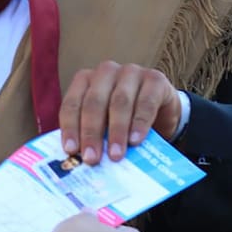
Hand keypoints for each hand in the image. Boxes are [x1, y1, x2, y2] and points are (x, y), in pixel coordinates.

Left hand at [59, 61, 182, 163]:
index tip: (71, 150)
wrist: (161, 113)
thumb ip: (91, 135)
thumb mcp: (104, 124)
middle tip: (91, 158)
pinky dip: (140, 123)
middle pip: (94, 101)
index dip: (70, 127)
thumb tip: (78, 160)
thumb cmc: (124, 120)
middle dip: (91, 132)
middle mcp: (106, 72)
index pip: (73, 103)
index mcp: (86, 80)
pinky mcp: (155, 79)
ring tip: (115, 155)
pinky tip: (135, 140)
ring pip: (120, 101)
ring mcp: (132, 72)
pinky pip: (146, 102)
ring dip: (116, 131)